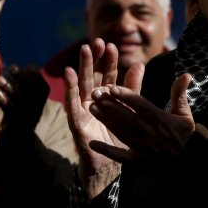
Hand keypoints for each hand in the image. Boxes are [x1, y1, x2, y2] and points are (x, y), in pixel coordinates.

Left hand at [0, 64, 48, 135]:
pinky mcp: (14, 125)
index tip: (26, 66)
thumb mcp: (29, 97)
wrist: (17, 140)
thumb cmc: (22, 112)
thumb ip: (30, 82)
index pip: (42, 86)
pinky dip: (4, 102)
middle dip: (22, 77)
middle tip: (11, 67)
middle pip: (32, 91)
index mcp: (41, 102)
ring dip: (9, 87)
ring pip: (20, 100)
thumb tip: (32, 65)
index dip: (34, 75)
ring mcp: (26, 117)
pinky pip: (10, 112)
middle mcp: (36, 110)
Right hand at [63, 38, 142, 198]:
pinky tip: (68, 73)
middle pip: (93, 75)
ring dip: (81, 67)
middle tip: (96, 42)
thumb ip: (132, 89)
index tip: (112, 45)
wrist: (109, 164)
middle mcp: (92, 100)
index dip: (109, 61)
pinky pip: (71, 102)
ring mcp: (82, 109)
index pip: (107, 75)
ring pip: (81, 84)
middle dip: (94, 59)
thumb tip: (140, 65)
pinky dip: (69, 87)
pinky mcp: (75, 120)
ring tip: (84, 51)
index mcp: (105, 97)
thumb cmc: (117, 137)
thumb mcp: (128, 109)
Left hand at [87, 74, 194, 162]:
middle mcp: (150, 133)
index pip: (141, 106)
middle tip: (94, 93)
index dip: (127, 97)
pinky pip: (121, 156)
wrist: (191, 164)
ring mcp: (144, 148)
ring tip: (91, 108)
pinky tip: (92, 144)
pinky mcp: (139, 161)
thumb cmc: (186, 136)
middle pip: (127, 117)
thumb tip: (186, 74)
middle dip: (110, 105)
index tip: (113, 87)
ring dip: (106, 121)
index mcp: (161, 120)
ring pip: (121, 132)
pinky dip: (107, 151)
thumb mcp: (185, 114)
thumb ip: (180, 94)